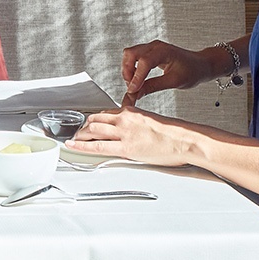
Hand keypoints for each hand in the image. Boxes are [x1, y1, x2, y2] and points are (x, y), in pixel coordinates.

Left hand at [67, 105, 197, 166]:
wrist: (185, 139)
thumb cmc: (173, 134)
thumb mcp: (151, 121)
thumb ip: (137, 122)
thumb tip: (130, 129)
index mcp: (131, 112)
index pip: (105, 113)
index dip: (94, 120)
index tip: (89, 125)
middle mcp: (125, 119)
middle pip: (95, 120)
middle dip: (83, 127)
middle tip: (78, 133)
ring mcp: (124, 132)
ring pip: (93, 129)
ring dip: (80, 135)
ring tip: (74, 140)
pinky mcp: (126, 147)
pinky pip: (98, 146)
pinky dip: (82, 146)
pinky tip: (73, 146)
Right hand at [118, 40, 219, 103]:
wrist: (201, 65)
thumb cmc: (192, 71)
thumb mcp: (174, 82)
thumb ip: (153, 86)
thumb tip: (136, 94)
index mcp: (164, 51)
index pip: (144, 62)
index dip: (136, 77)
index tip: (132, 90)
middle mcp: (155, 46)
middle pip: (131, 53)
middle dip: (127, 71)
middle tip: (132, 87)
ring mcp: (152, 47)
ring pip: (130, 54)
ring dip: (128, 69)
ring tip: (135, 84)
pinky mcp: (150, 52)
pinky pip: (134, 56)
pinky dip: (132, 67)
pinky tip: (137, 79)